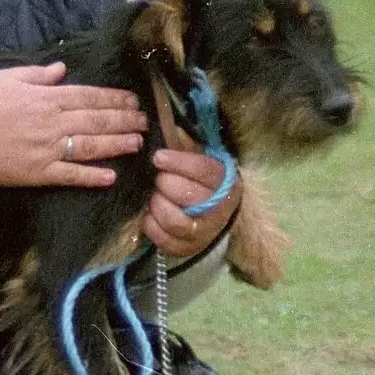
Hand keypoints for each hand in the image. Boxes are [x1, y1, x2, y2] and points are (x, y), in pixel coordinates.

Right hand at [0, 62, 146, 187]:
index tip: (133, 101)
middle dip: (124, 120)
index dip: (115, 98)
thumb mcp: (8, 77)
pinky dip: (92, 176)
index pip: (90, 96)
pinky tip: (111, 177)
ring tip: (137, 144)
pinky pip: (71, 175)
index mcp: (47, 98)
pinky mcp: (39, 172)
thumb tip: (62, 69)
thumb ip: (38, 74)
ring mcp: (48, 149)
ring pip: (92, 146)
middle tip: (145, 122)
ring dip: (118, 145)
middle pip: (97, 120)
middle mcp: (54, 122)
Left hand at [143, 128, 240, 256]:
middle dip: (165, 183)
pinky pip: (162, 239)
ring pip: (174, 220)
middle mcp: (218, 210)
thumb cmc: (202, 181)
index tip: (158, 157)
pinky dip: (150, 224)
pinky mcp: (187, 248)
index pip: (202, 170)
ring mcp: (203, 233)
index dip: (178, 162)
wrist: (215, 216)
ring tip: (154, 196)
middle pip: (187, 195)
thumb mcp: (200, 159)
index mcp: (224, 182)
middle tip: (157, 179)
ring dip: (157, 205)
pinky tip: (150, 213)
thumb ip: (185, 145)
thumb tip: (167, 126)